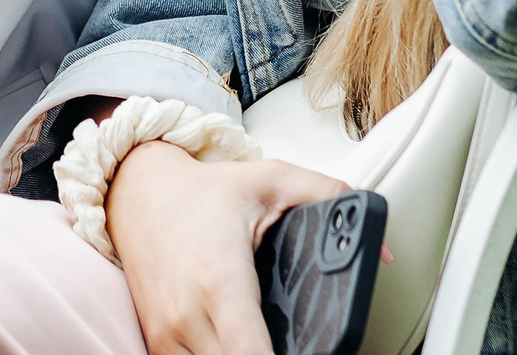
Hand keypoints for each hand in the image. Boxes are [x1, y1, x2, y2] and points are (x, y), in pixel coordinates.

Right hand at [104, 139, 353, 354]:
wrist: (135, 191)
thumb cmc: (203, 192)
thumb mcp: (271, 180)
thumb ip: (329, 199)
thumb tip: (381, 250)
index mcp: (220, 283)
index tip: (313, 353)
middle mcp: (188, 317)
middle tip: (301, 348)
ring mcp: (167, 335)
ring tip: (272, 345)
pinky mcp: (156, 342)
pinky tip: (239, 347)